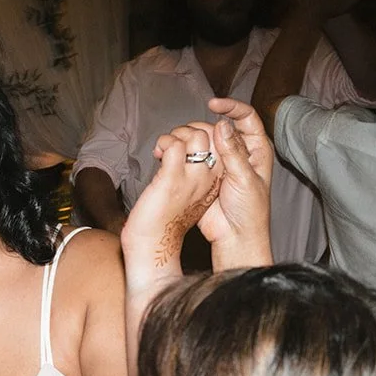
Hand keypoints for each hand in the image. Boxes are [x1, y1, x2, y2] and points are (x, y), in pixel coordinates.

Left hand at [120, 123, 221, 289]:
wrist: (154, 244)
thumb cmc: (167, 218)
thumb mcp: (188, 192)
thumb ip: (192, 171)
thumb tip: (182, 147)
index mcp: (216, 180)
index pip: (220, 141)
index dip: (200, 133)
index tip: (182, 145)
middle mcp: (209, 178)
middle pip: (209, 134)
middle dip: (186, 131)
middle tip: (169, 146)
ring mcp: (193, 178)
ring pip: (195, 136)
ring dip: (175, 135)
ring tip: (163, 149)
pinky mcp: (173, 178)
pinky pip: (174, 145)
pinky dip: (164, 143)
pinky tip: (157, 155)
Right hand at [197, 98, 274, 268]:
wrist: (233, 236)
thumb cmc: (250, 211)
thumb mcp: (245, 179)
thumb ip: (233, 152)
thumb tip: (222, 125)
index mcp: (256, 149)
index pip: (245, 117)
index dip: (231, 107)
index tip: (214, 104)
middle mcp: (238, 152)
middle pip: (219, 126)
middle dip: (204, 127)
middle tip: (193, 136)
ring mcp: (220, 162)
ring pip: (204, 139)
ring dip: (191, 139)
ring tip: (180, 144)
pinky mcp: (205, 173)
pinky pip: (194, 156)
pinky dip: (183, 152)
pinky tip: (174, 153)